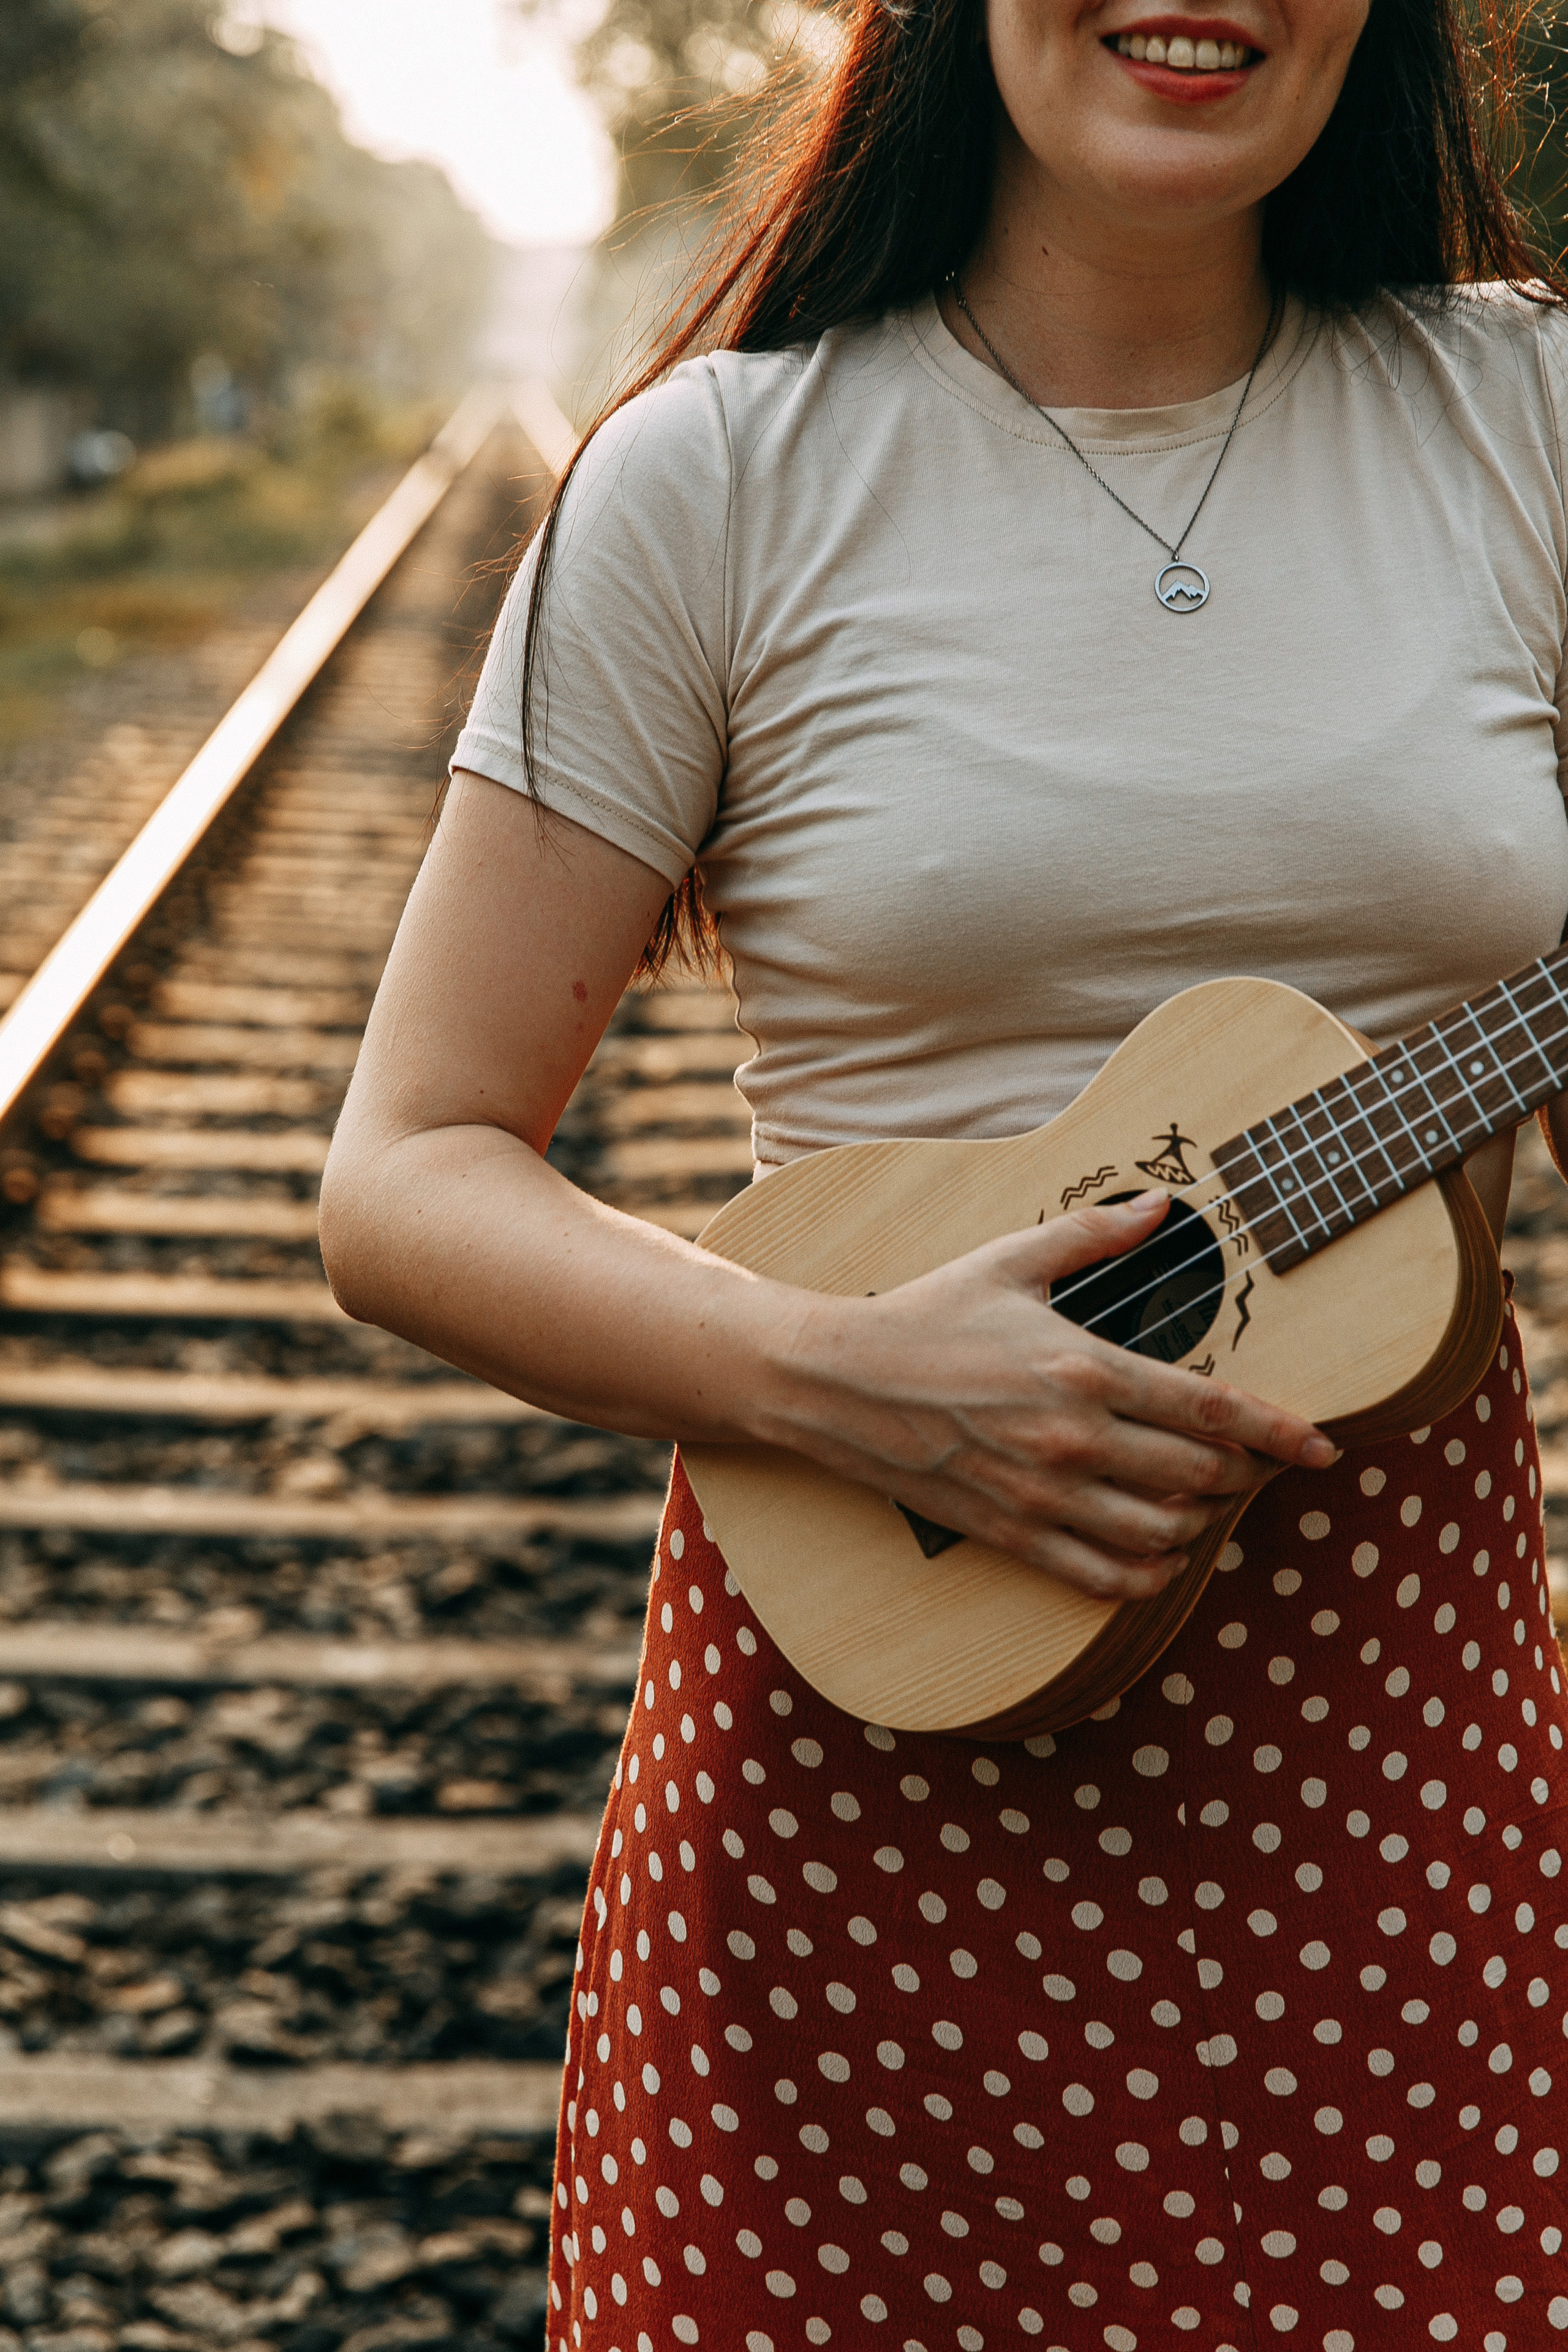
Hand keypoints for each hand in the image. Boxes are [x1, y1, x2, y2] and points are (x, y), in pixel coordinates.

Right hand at [767, 1190, 1336, 1600]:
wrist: (836, 1382)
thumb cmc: (926, 1315)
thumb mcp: (1010, 1260)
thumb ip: (1094, 1234)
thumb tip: (1161, 1206)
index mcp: (1083, 1367)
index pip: (1210, 1410)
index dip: (1280, 1432)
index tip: (1323, 1447)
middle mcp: (1072, 1438)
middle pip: (1200, 1476)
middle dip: (1241, 1474)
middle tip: (1250, 1461)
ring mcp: (1042, 1494)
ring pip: (1162, 1531)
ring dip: (1196, 1521)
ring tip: (1198, 1499)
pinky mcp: (1012, 1533)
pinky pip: (1103, 1576)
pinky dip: (1146, 1574)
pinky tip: (1157, 1554)